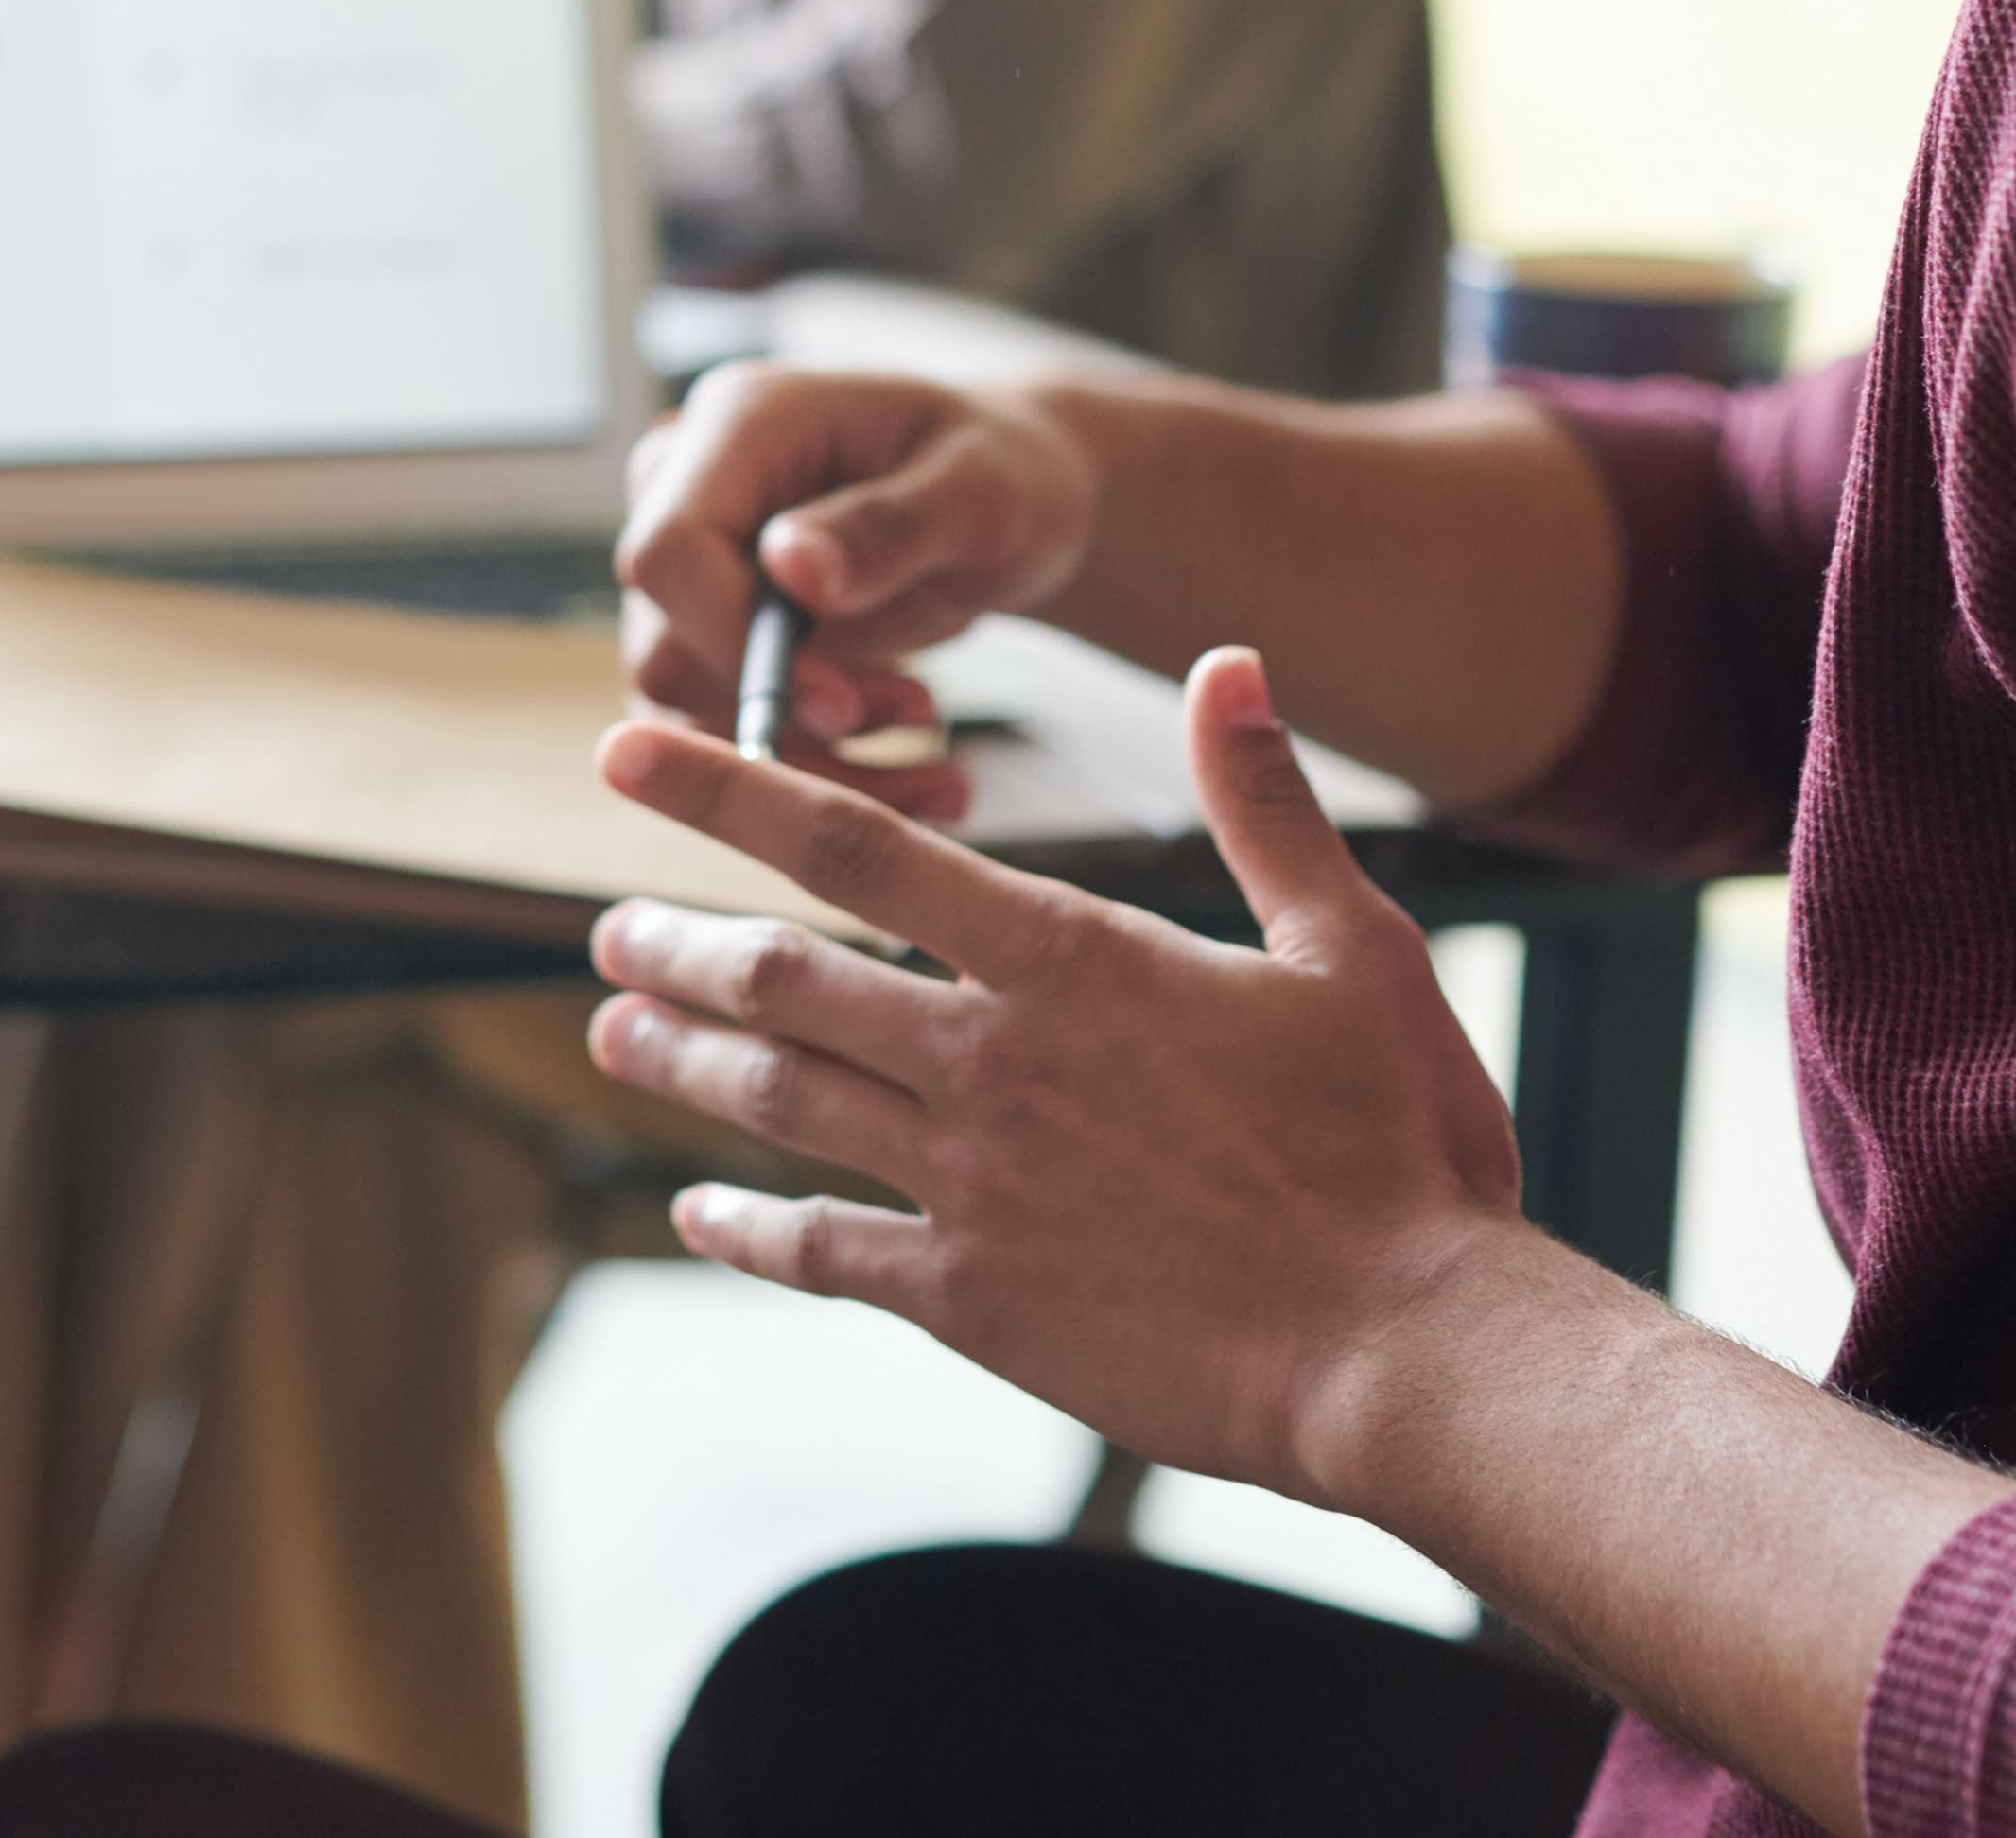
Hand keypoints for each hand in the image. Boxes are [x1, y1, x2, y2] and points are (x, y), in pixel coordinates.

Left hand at [578, 645, 1531, 1502]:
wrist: (1405, 1351)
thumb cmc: (1399, 1147)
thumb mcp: (1352, 948)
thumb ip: (1264, 805)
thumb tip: (1228, 663)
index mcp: (1067, 961)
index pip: (854, 848)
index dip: (724, 791)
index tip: (626, 752)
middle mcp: (990, 1061)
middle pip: (783, 979)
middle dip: (679, 943)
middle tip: (610, 928)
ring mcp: (971, 1186)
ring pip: (781, 1099)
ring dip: (686, 1056)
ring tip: (615, 1027)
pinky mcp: (975, 1302)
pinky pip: (823, 1254)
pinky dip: (747, 1227)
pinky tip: (700, 1211)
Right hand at [618, 364, 1097, 823]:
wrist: (1006, 500)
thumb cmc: (1003, 472)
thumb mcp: (979, 492)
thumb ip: (887, 526)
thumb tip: (790, 569)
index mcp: (740, 423)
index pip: (670, 550)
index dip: (733, 641)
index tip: (841, 704)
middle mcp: (688, 487)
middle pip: (666, 642)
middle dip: (785, 711)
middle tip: (916, 713)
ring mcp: (692, 562)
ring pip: (688, 705)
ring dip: (807, 749)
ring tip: (927, 720)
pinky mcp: (710, 629)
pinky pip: (722, 728)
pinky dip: (812, 765)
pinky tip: (908, 754)